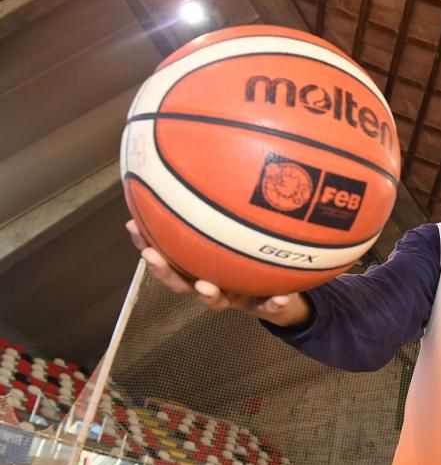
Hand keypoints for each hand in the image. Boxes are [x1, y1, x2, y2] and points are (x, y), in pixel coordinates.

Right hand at [125, 220, 311, 326]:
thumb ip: (222, 202)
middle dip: (163, 271)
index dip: (146, 242)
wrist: (283, 289)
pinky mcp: (263, 306)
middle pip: (180, 282)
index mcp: (201, 267)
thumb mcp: (239, 226)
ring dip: (209, 294)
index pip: (166, 255)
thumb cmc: (253, 254)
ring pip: (216, 301)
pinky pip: (269, 306)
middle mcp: (213, 283)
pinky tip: (281, 297)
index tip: (133, 225)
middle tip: (151, 256)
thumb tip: (211, 158)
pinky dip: (273, 303)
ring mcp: (236, 297)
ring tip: (206, 286)